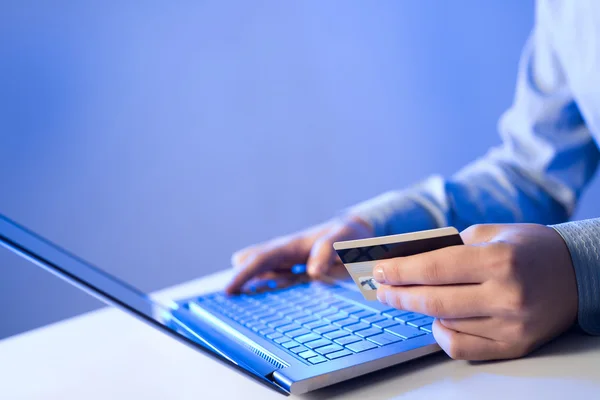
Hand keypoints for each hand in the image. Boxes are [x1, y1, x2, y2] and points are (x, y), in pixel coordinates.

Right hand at [225, 215, 372, 293]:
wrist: (355, 234)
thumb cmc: (348, 236)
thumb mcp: (343, 240)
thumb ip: (329, 251)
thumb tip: (313, 272)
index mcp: (292, 245)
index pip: (262, 259)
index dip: (244, 274)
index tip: (229, 290)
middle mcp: (285, 253)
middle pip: (256, 264)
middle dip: (241, 278)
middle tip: (227, 295)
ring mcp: (289, 262)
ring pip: (264, 272)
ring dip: (253, 282)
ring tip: (237, 296)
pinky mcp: (296, 270)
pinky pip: (276, 278)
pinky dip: (267, 286)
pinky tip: (261, 295)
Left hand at [373, 223, 577, 360]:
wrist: (580, 273)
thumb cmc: (531, 248)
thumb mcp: (492, 233)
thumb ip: (452, 247)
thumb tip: (409, 263)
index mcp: (499, 260)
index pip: (434, 268)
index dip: (400, 271)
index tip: (379, 271)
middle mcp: (505, 295)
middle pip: (433, 300)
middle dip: (399, 294)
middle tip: (381, 290)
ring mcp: (511, 325)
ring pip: (446, 323)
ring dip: (419, 311)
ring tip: (404, 298)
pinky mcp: (515, 346)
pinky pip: (463, 348)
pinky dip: (442, 334)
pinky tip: (436, 320)